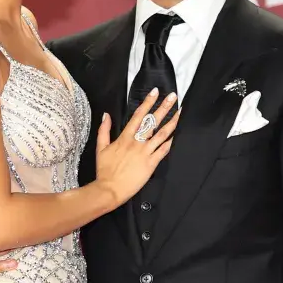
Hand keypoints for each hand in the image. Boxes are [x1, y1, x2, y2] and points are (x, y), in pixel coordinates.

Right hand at [95, 88, 179, 208]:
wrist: (109, 189)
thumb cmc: (105, 170)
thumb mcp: (101, 148)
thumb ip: (104, 130)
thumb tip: (106, 115)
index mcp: (125, 137)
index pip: (138, 115)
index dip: (148, 102)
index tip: (155, 92)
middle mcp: (137, 142)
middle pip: (152, 121)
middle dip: (164, 107)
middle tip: (173, 96)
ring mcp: (145, 153)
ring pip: (162, 134)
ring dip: (172, 122)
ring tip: (181, 112)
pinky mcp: (151, 164)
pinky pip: (163, 151)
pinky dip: (171, 142)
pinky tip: (179, 134)